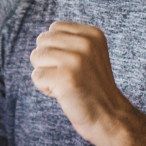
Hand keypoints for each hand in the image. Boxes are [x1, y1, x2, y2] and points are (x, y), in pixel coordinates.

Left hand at [30, 21, 131, 145]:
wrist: (110, 117)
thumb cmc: (92, 88)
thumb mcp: (89, 56)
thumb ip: (69, 42)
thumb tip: (41, 37)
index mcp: (93, 34)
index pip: (54, 28)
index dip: (56, 48)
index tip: (73, 65)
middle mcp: (86, 44)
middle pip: (42, 41)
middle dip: (47, 60)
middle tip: (68, 76)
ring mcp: (76, 60)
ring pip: (36, 57)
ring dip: (45, 75)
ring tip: (66, 85)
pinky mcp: (65, 78)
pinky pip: (36, 77)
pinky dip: (45, 89)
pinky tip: (63, 94)